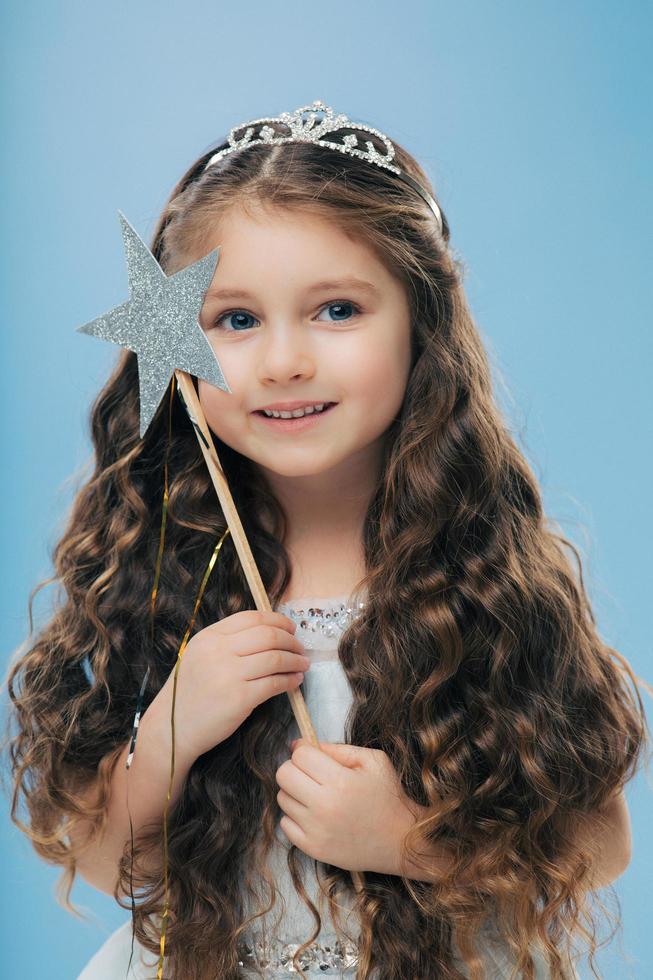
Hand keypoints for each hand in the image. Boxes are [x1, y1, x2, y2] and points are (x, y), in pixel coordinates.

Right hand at [154, 610, 308, 763]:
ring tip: (303, 664)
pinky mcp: (239, 698)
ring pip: (276, 658)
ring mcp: (229, 674)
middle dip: (291, 640)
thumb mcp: (201, 655)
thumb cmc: (190, 692)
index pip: (252, 618)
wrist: (172, 728)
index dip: (277, 621)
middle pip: (268, 635)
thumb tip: (270, 633)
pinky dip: (290, 681)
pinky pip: (274, 684)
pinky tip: (295, 681)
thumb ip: (228, 641)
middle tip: (301, 648)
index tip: (291, 629)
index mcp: (209, 637)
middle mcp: (218, 651)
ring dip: (295, 660)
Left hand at [275, 739, 423, 874]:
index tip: (315, 756)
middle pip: (283, 775)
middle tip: (312, 774)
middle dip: (295, 769)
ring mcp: (316, 830)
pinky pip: (285, 824)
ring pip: (282, 798)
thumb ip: (337, 749)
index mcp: (340, 781)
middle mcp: (324, 806)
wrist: (401, 840)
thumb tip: (299, 745)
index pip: (299, 755)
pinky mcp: (313, 849)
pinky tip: (314, 815)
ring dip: (295, 793)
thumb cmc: (388, 796)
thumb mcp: (372, 760)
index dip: (306, 751)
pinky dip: (295, 816)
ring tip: (317, 796)